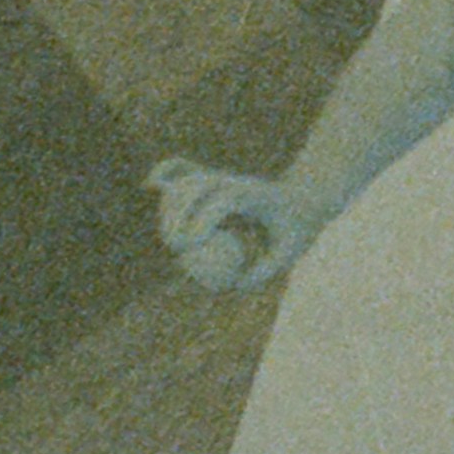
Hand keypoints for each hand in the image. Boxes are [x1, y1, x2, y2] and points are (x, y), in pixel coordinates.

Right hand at [150, 161, 314, 294]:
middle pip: (195, 189)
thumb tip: (233, 285)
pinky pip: (183, 168)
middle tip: (176, 246)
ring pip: (185, 181)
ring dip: (170, 206)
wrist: (302, 197)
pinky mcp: (212, 175)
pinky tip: (151, 185)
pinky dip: (166, 171)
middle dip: (178, 217)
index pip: (221, 203)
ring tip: (173, 237)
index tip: (186, 247)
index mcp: (254, 195)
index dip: (200, 222)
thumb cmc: (295, 230)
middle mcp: (234, 180)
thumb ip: (262, 273)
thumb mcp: (288, 254)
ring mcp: (222, 175)